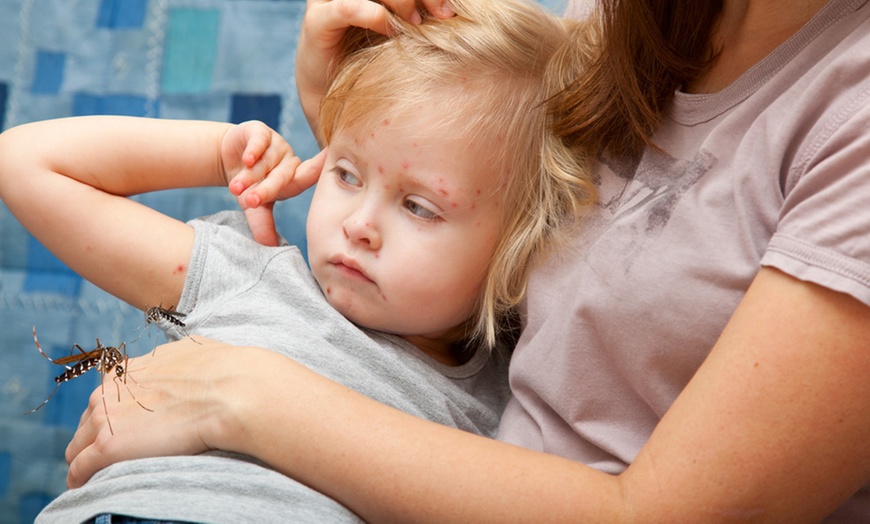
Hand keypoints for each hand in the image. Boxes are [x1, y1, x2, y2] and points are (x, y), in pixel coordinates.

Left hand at [65, 337, 246, 487]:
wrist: (227, 391)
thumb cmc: (219, 371)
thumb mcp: (189, 352)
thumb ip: (173, 361)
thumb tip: (184, 362)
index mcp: (126, 371)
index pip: (104, 398)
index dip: (113, 415)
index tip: (125, 427)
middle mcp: (109, 392)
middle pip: (86, 422)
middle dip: (96, 437)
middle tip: (116, 453)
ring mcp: (105, 419)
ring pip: (77, 446)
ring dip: (86, 459)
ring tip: (98, 473)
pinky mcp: (108, 446)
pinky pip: (80, 468)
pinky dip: (81, 478)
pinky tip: (87, 485)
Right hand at [221, 121, 320, 245]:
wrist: (226, 160)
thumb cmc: (248, 186)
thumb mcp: (254, 208)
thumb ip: (263, 226)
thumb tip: (270, 248)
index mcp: (293, 179)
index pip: (308, 178)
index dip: (319, 169)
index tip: (330, 160)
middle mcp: (288, 161)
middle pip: (282, 177)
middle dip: (265, 190)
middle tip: (250, 201)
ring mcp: (276, 145)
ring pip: (266, 162)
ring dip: (250, 176)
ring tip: (236, 188)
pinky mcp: (259, 132)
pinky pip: (260, 141)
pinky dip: (254, 151)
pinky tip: (247, 159)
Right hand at [296, 0, 453, 136]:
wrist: (334, 96)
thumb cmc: (373, 62)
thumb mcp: (402, 32)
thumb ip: (418, 13)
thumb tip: (453, 10)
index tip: (449, 8)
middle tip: (442, 14)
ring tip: (415, 23)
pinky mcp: (316, 21)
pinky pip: (348, 7)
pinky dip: (375, 16)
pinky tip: (390, 31)